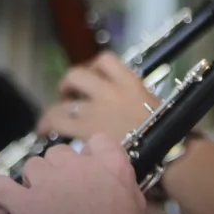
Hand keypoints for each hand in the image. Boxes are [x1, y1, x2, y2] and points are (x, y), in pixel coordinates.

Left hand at [0, 134, 151, 213]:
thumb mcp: (138, 209)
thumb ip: (122, 187)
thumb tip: (112, 184)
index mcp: (111, 166)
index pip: (96, 141)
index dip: (89, 156)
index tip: (87, 173)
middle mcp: (79, 167)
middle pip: (59, 153)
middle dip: (58, 171)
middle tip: (61, 196)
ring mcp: (50, 184)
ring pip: (32, 166)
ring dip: (34, 182)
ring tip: (38, 205)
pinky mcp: (26, 205)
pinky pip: (0, 186)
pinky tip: (2, 198)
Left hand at [37, 52, 157, 143]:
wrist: (168, 154)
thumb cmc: (167, 134)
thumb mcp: (154, 106)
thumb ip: (135, 100)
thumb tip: (124, 107)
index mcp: (130, 83)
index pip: (105, 60)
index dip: (92, 67)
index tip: (91, 76)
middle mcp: (111, 91)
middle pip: (77, 75)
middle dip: (68, 84)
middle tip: (68, 95)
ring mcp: (97, 109)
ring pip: (63, 100)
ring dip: (55, 108)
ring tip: (52, 117)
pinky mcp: (86, 129)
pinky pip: (57, 120)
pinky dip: (48, 123)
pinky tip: (45, 130)